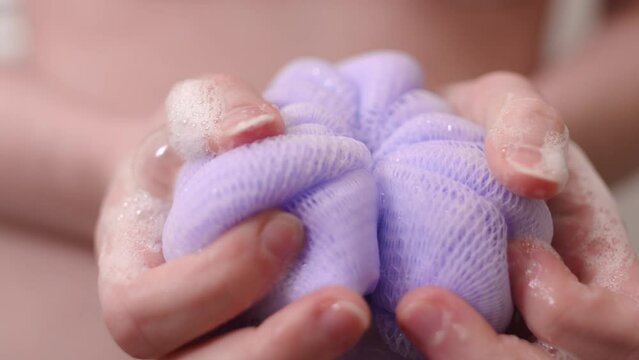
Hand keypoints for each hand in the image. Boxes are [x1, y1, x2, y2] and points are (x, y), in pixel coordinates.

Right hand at [95, 74, 369, 358]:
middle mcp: (172, 333)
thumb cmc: (194, 151)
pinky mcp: (270, 340)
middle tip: (344, 306)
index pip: (146, 312)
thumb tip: (258, 132)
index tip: (285, 226)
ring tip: (357, 314)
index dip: (214, 282)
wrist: (209, 181)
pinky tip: (369, 315)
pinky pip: (296, 358)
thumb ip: (214, 113)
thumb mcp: (191, 114)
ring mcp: (219, 345)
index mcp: (133, 282)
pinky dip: (330, 351)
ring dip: (307, 356)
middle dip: (276, 346)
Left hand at [395, 72, 638, 359]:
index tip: (517, 256)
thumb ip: (529, 124)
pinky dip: (422, 349)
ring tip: (403, 309)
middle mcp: (551, 314)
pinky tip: (376, 315)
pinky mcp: (451, 337)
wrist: (433, 149)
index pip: (620, 327)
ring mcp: (501, 328)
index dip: (579, 314)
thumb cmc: (478, 130)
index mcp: (594, 267)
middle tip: (418, 305)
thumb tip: (531, 178)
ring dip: (454, 356)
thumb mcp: (507, 105)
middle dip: (491, 352)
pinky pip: (441, 356)